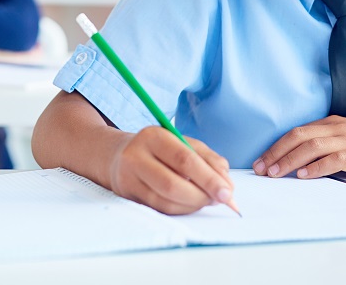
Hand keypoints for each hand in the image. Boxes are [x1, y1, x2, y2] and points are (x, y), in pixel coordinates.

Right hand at [108, 126, 234, 214]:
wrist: (118, 155)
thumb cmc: (158, 149)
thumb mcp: (182, 142)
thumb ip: (208, 159)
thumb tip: (226, 184)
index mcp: (154, 136)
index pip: (184, 159)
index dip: (208, 178)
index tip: (227, 192)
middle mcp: (136, 156)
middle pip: (173, 184)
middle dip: (202, 196)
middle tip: (221, 200)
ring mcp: (128, 177)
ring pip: (166, 201)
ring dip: (193, 205)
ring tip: (207, 200)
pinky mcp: (128, 196)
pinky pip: (160, 209)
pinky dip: (182, 210)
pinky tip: (191, 204)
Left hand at [253, 116, 345, 179]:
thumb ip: (328, 145)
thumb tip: (301, 162)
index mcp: (332, 124)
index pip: (296, 132)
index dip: (276, 147)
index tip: (260, 161)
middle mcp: (338, 128)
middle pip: (298, 137)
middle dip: (276, 153)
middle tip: (260, 169)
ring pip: (312, 146)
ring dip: (290, 160)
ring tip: (275, 173)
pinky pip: (335, 158)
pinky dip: (317, 167)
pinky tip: (304, 175)